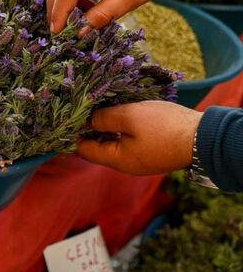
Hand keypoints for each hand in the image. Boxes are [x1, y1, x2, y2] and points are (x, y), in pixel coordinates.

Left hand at [77, 101, 202, 175]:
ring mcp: (140, 159)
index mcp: (117, 160)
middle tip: (81, 108)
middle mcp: (126, 164)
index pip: (83, 150)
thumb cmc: (164, 127)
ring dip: (106, 127)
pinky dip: (120, 128)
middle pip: (97, 147)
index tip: (67, 115)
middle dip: (88, 129)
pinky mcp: (152, 151)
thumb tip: (86, 121)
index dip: (73, 133)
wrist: (204, 137)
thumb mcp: (129, 116)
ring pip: (113, 143)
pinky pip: (128, 140)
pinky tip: (119, 113)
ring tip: (98, 107)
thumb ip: (104, 119)